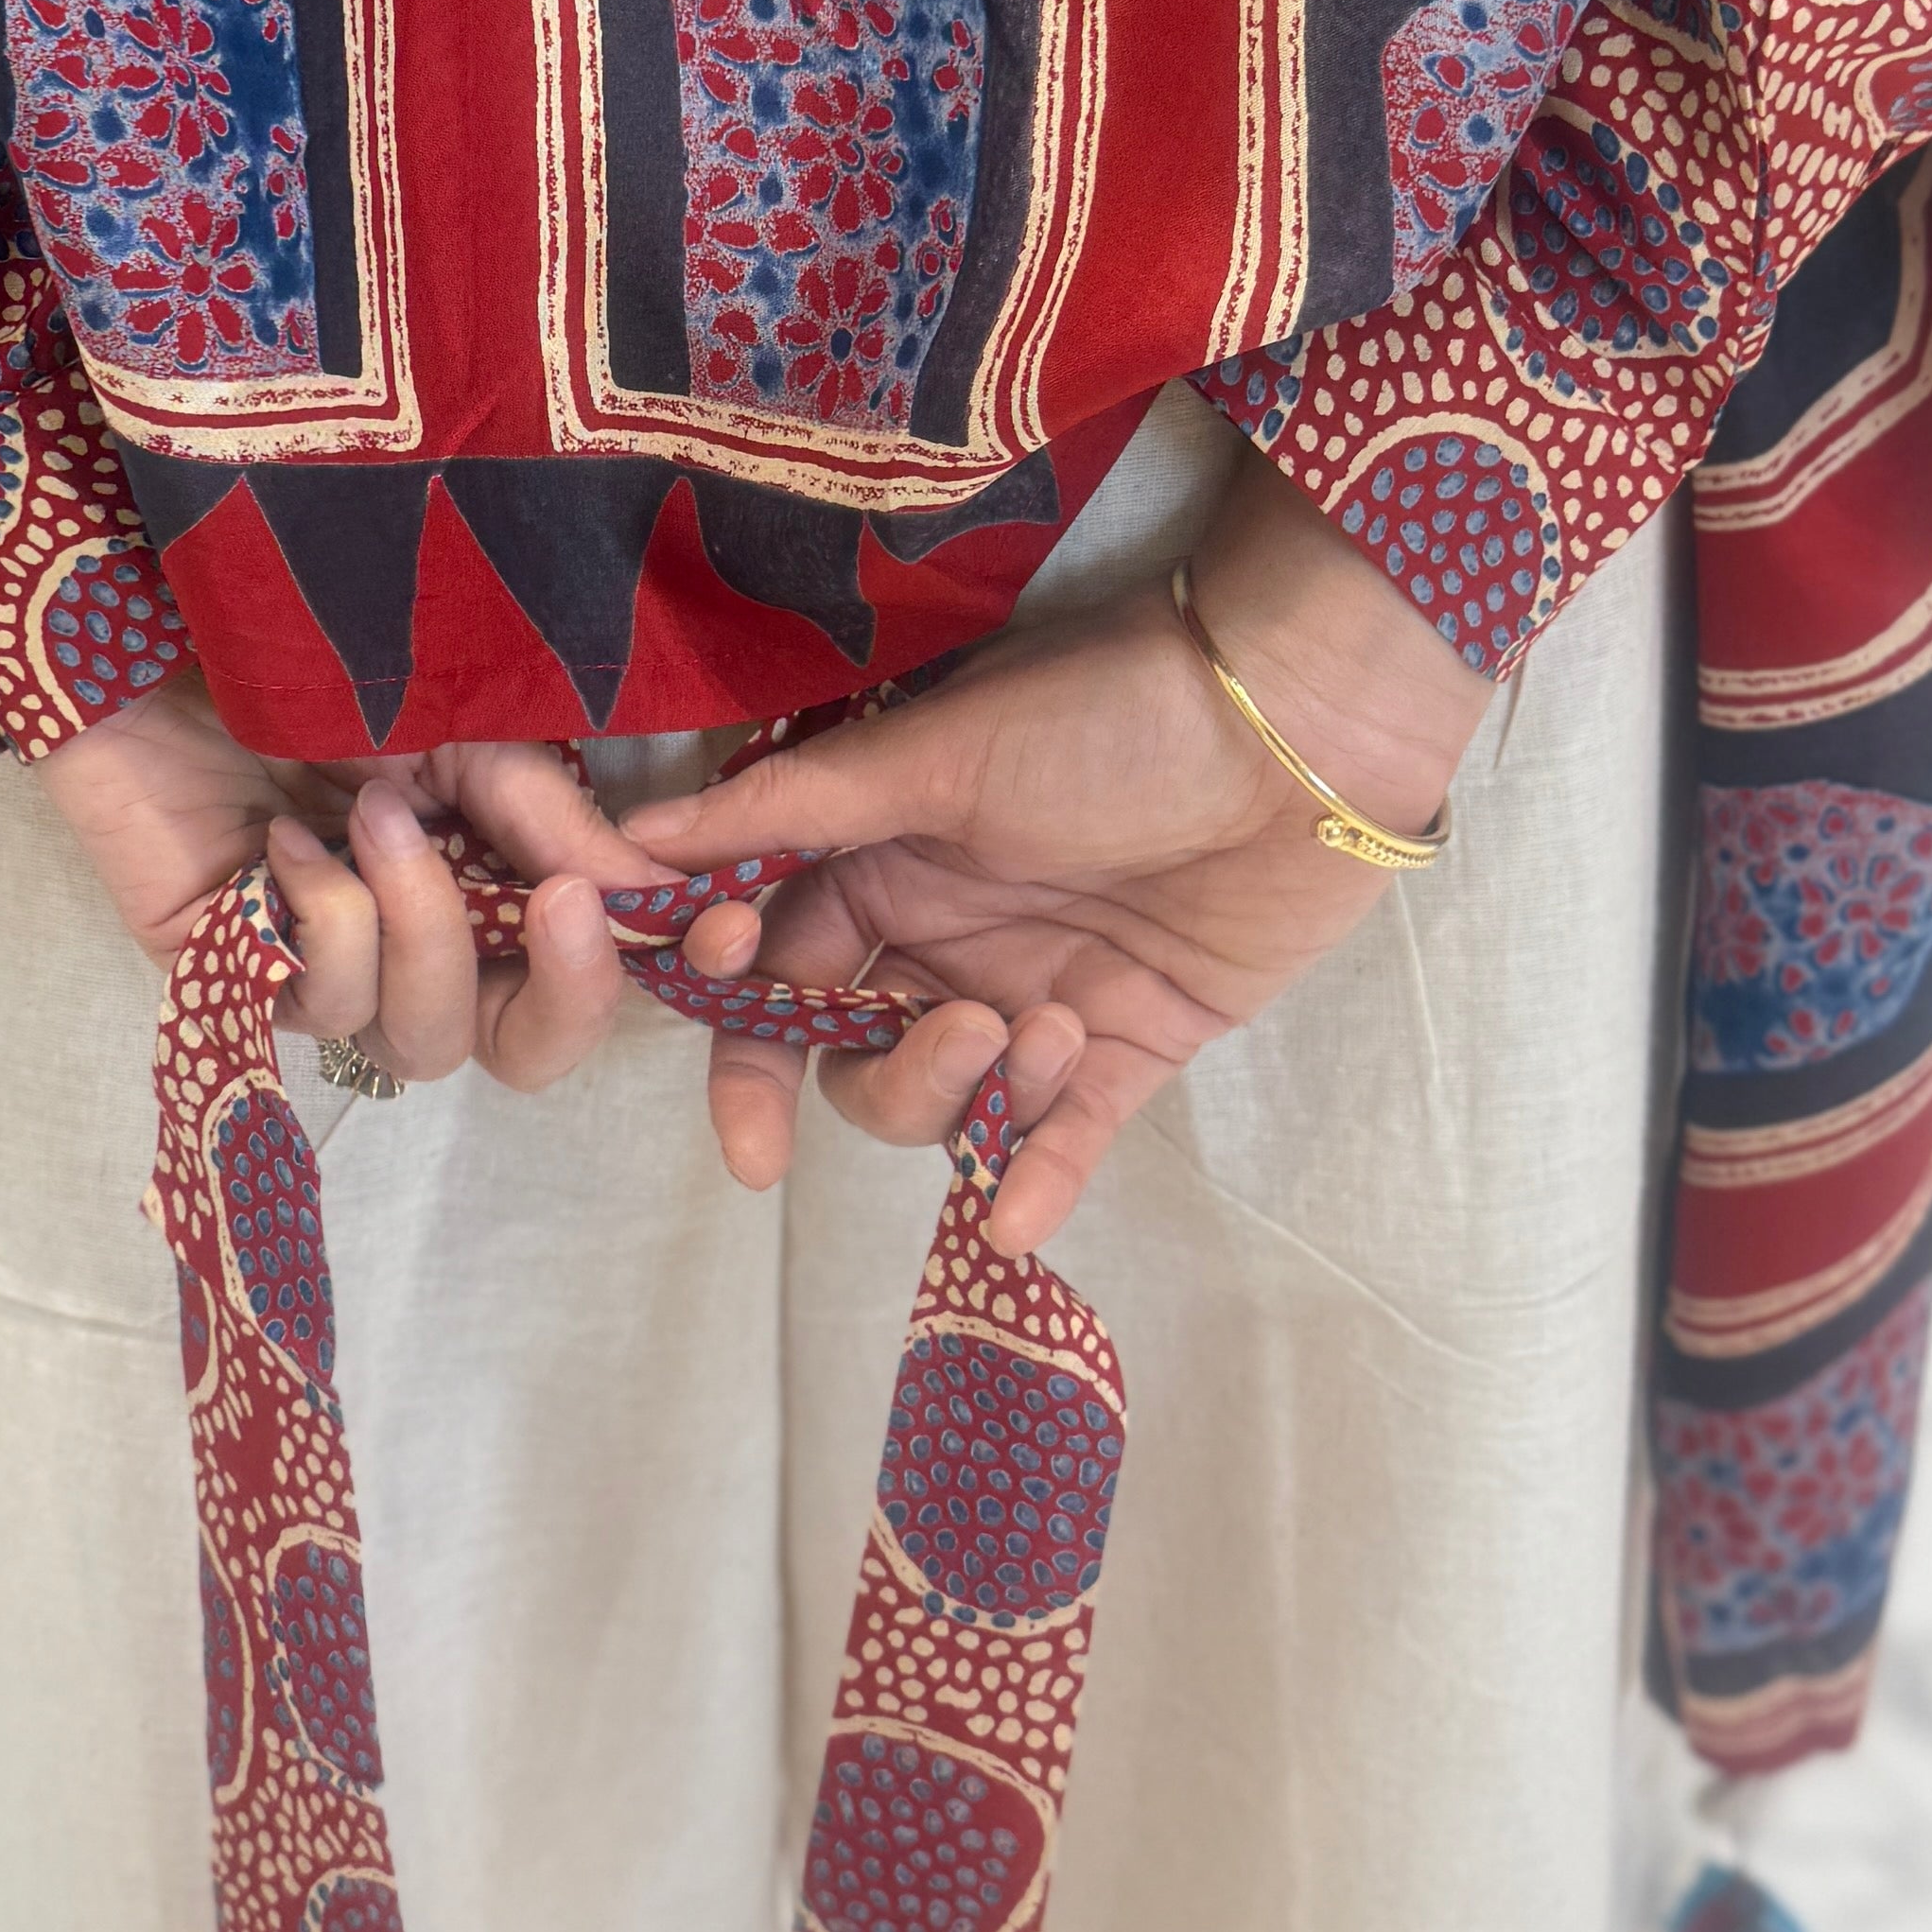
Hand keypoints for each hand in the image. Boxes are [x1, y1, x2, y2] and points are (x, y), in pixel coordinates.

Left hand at [36, 674, 632, 1091]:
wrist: (151, 638)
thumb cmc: (313, 666)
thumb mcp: (467, 728)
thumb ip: (552, 819)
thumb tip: (659, 901)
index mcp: (483, 888)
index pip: (585, 985)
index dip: (648, 979)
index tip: (718, 930)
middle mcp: (414, 951)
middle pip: (521, 1054)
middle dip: (561, 992)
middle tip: (553, 902)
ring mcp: (323, 976)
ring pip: (422, 1037)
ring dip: (420, 920)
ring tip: (376, 813)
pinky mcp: (231, 986)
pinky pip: (320, 1005)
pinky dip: (327, 918)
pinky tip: (287, 843)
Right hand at [611, 448, 1486, 1257]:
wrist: (1302, 727)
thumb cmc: (1111, 713)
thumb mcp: (936, 753)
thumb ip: (789, 811)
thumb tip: (630, 836)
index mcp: (882, 861)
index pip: (773, 972)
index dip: (746, 1039)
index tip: (746, 1111)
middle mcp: (944, 937)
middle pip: (852, 1058)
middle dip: (884, 1077)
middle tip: (960, 1030)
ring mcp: (1033, 995)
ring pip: (947, 1105)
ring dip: (973, 1100)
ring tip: (1050, 1032)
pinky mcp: (1130, 1045)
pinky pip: (1061, 1140)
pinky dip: (1033, 1184)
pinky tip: (1019, 1218)